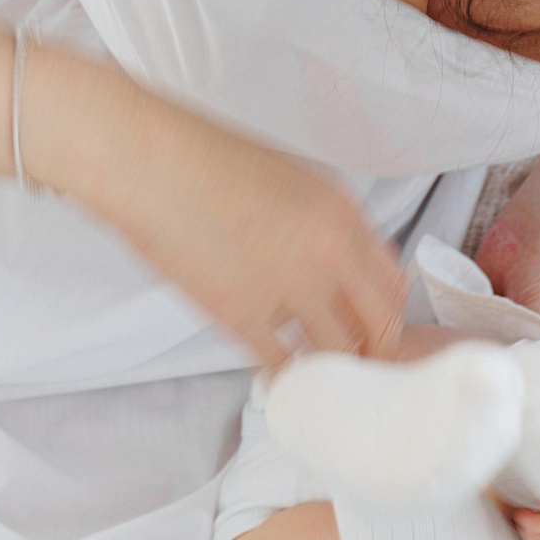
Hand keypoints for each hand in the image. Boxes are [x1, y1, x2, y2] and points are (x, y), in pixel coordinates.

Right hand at [36, 50, 405, 365]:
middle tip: (357, 369)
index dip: (387, 315)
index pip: (392, 282)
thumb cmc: (204, 159)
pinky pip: (280, 362)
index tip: (374, 330)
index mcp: (343, 213)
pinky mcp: (242, 313)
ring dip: (328, 369)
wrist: (146, 160)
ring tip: (317, 378)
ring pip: (334, 351)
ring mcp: (289, 285)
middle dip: (373, 353)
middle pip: (380, 324)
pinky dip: (283, 377)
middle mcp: (330, 251)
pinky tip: (276, 380)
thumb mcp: (289, 179)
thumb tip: (331, 266)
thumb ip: (321, 224)